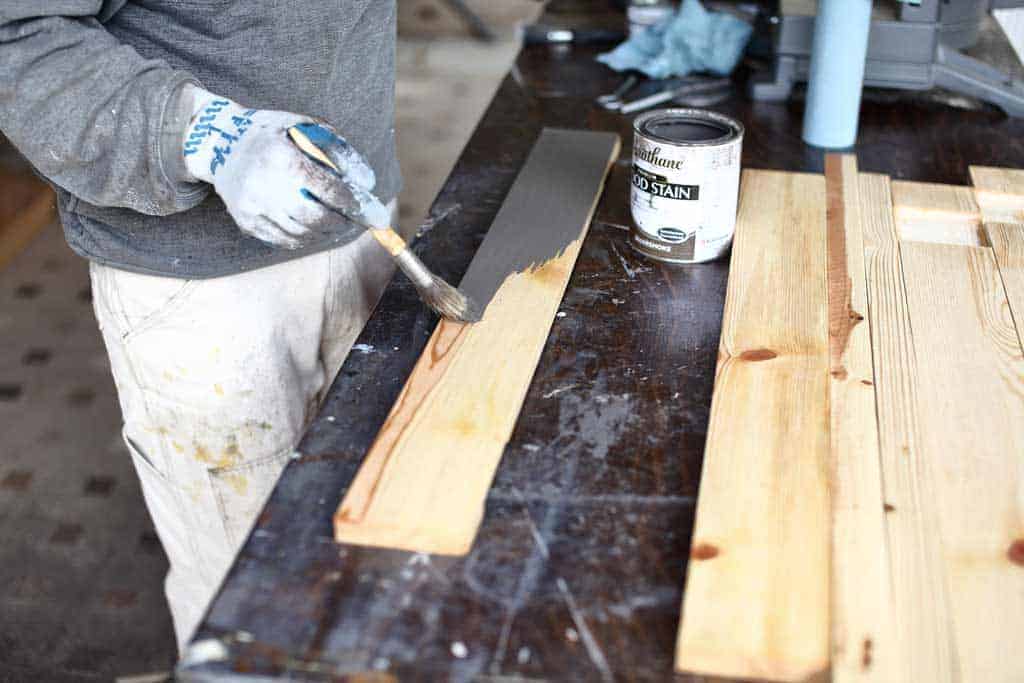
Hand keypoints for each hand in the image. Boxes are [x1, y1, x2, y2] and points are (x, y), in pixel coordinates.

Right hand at [180, 86, 385, 247]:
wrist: (219, 142)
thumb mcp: (304, 126)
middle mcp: (267, 186)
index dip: (354, 204)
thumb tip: (367, 182)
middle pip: (316, 218)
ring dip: (324, 232)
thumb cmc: (272, 133)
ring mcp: (255, 207)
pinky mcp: (247, 222)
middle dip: (341, 222)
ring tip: (333, 222)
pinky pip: (284, 240)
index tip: (371, 212)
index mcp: (285, 159)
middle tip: (352, 220)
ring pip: (302, 234)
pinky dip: (304, 237)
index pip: (329, 190)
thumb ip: (338, 150)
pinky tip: (312, 227)